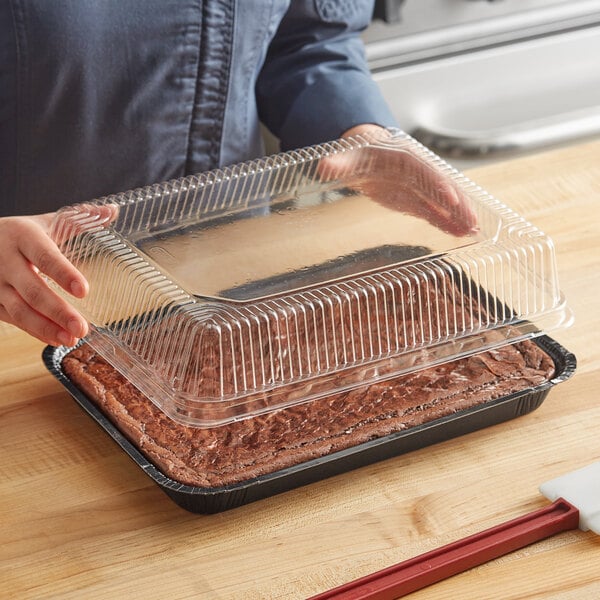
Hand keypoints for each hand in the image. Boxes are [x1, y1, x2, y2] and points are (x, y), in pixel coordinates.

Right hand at [0, 213, 88, 345]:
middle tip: (82, 328)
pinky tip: (55, 339)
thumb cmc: (19, 233)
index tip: (84, 290)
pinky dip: (34, 330)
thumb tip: (113, 212)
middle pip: (32, 290)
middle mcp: (6, 260)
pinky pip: (12, 319)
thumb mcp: (46, 221)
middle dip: (58, 311)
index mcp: (23, 236)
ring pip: (19, 309)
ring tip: (71, 338)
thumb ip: (78, 218)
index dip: (63, 274)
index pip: (44, 256)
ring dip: (46, 327)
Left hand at [325, 124, 477, 236]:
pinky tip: (459, 232)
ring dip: (457, 216)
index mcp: (405, 157)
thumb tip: (324, 166)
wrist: (363, 153)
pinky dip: (445, 222)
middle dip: (458, 204)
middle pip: (442, 187)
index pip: (425, 171)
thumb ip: (338, 163)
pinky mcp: (415, 199)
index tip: (450, 197)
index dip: (438, 184)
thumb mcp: (347, 157)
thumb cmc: (358, 152)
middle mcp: (417, 172)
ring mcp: (418, 187)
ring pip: (442, 202)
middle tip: (473, 220)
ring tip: (473, 231)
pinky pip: (433, 212)